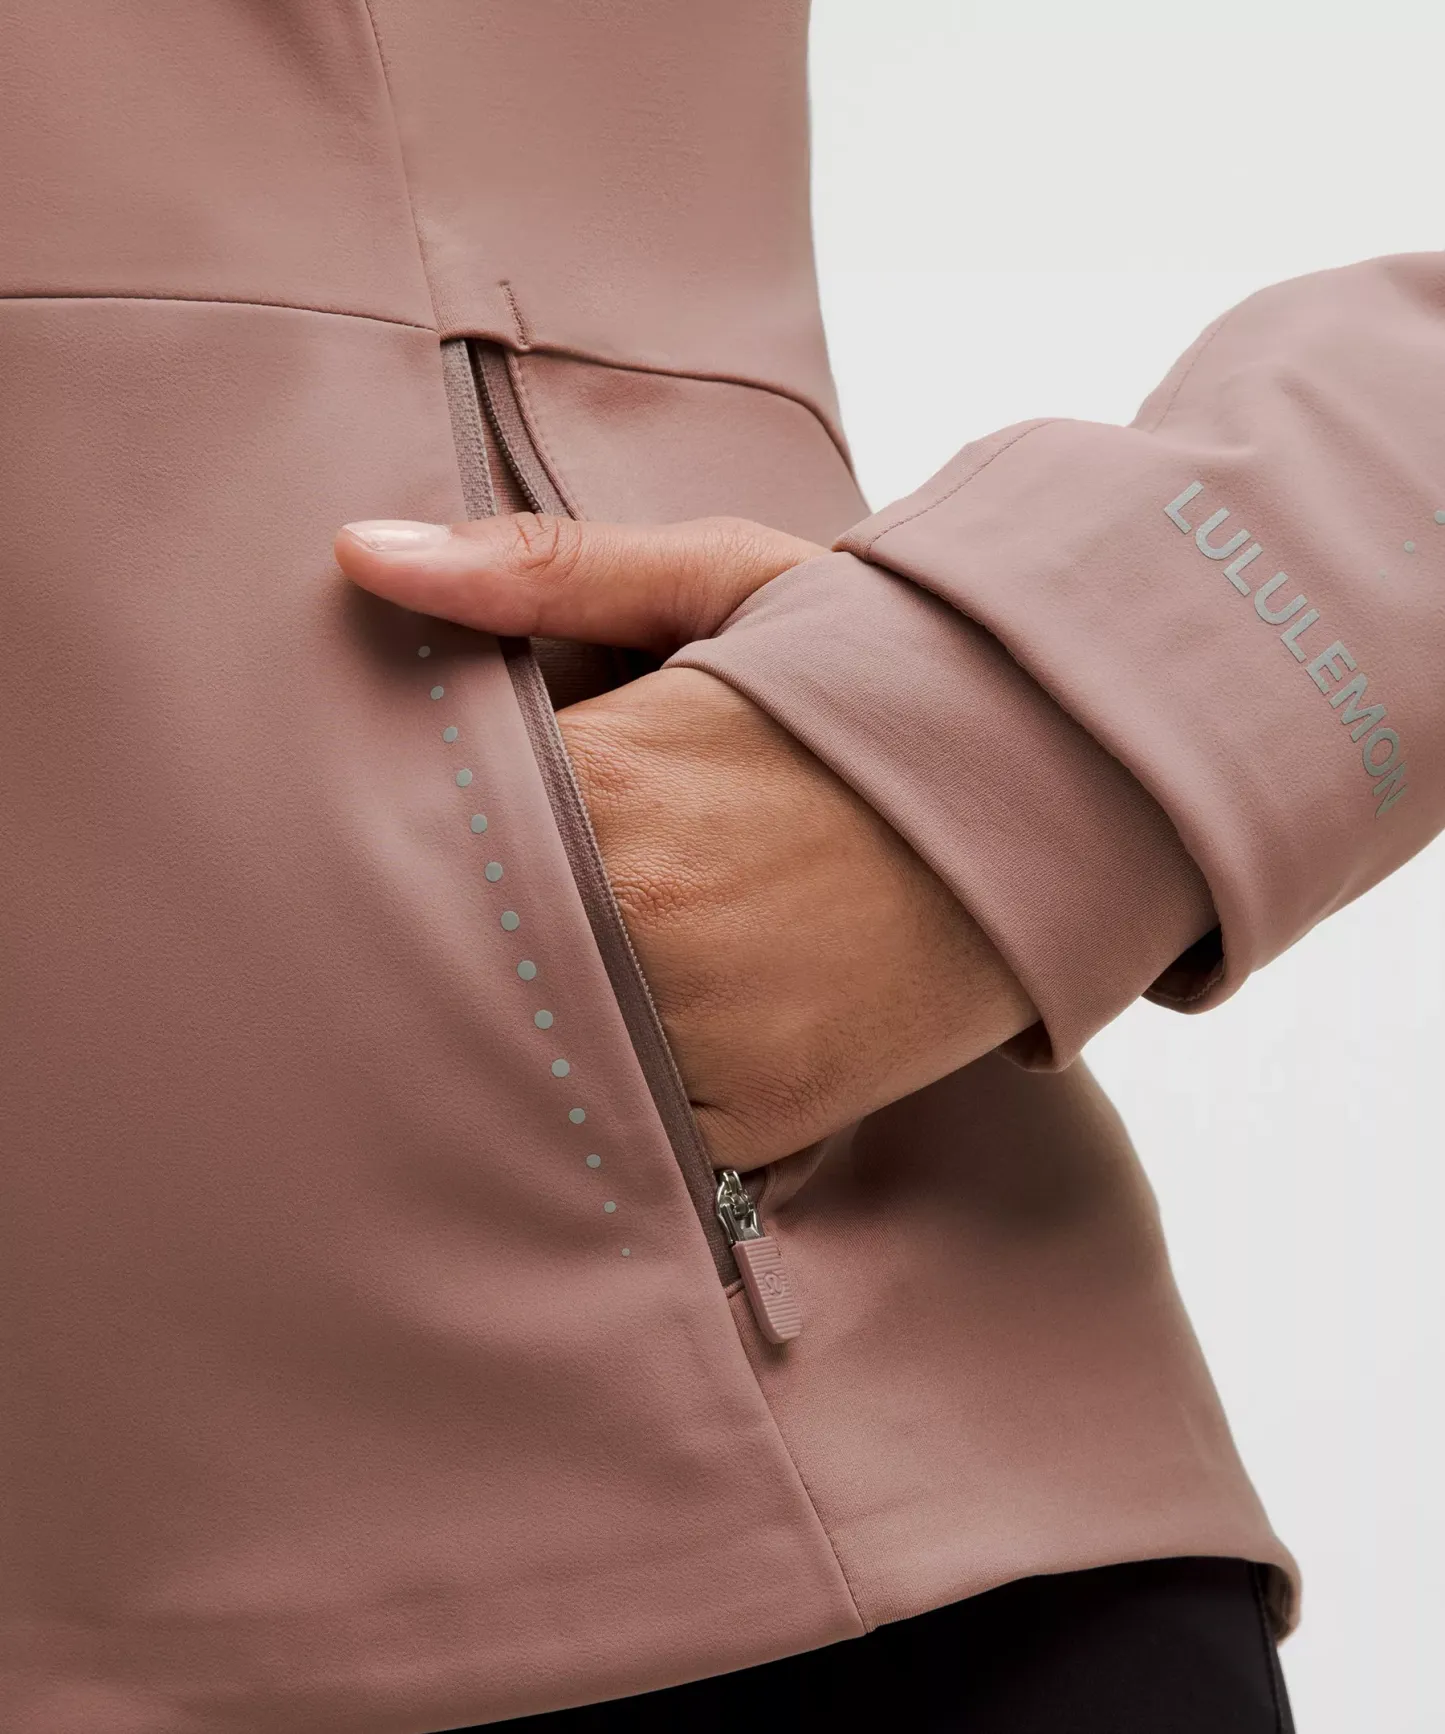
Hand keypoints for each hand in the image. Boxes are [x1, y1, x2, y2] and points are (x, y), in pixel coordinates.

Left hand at [335, 514, 1034, 1169]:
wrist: (1078, 792)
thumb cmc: (892, 670)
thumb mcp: (730, 583)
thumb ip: (542, 571)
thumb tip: (361, 552)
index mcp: (617, 785)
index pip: (432, 813)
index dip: (421, 798)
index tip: (445, 782)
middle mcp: (644, 931)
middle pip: (463, 939)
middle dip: (468, 895)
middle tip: (534, 849)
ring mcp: (702, 1039)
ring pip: (532, 1036)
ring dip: (533, 988)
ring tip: (617, 913)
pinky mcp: (752, 1117)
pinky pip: (622, 1114)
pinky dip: (617, 1062)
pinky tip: (659, 989)